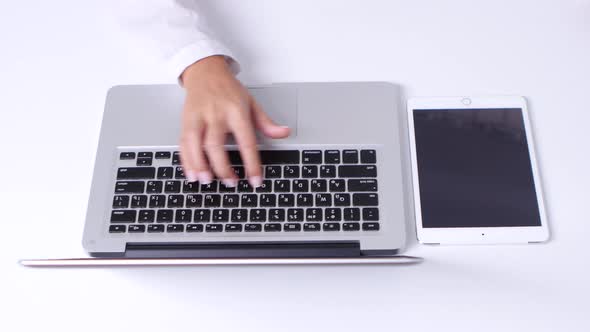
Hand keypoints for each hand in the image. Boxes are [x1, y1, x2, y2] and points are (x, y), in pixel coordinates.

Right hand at [179, 55, 289, 187]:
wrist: (205, 71)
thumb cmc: (229, 90)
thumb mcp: (252, 103)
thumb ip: (267, 122)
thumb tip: (284, 133)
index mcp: (236, 111)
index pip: (246, 141)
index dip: (252, 163)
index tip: (256, 180)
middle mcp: (215, 114)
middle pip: (215, 145)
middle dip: (222, 167)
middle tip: (231, 183)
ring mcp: (198, 118)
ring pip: (194, 144)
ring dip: (199, 165)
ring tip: (206, 181)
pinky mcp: (185, 121)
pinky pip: (183, 143)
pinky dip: (186, 160)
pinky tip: (192, 173)